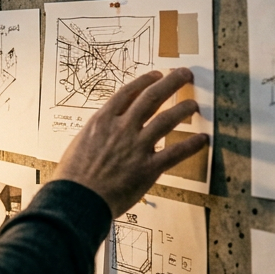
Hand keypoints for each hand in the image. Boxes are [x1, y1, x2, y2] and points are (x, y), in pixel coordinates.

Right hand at [51, 69, 207, 216]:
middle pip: (151, 98)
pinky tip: (202, 139)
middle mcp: (122, 128)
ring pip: (166, 120)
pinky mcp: (148, 168)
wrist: (77, 199)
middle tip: (184, 74)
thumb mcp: (80, 143)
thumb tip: (107, 129)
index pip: (128, 92)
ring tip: (194, 104)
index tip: (157, 75)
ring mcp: (136, 147)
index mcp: (103, 120)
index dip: (145, 81)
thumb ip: (98, 133)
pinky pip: (175, 153)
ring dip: (183, 110)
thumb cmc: (73, 176)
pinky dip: (190, 145)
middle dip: (170, 83)